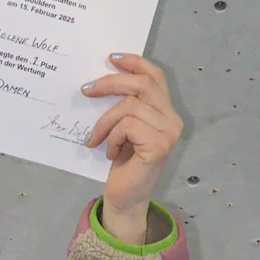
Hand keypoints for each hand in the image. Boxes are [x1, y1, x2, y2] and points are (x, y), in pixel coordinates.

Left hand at [83, 54, 181, 243]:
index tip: (111, 58)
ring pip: (131, 105)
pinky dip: (112, 136)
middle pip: (143, 84)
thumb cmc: (121, 167)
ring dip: (105, 121)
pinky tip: (109, 152)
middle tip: (86, 89)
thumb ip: (124, 107)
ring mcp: (169, 132)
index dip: (135, 63)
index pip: (155, 76)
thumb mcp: (122, 131)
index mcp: (166, 112)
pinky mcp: (158, 146)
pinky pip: (128, 125)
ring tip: (95, 139)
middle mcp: (173, 120)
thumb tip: (101, 80)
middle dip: (111, 82)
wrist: (124, 201)